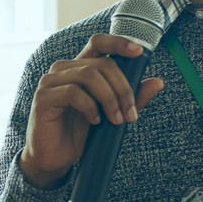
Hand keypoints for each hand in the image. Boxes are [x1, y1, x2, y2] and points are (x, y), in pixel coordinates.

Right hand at [18, 32, 165, 187]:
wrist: (54, 159)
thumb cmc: (79, 133)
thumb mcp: (111, 114)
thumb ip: (131, 98)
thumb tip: (158, 82)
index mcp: (79, 67)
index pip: (99, 42)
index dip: (118, 42)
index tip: (139, 52)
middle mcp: (64, 69)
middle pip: (102, 64)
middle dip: (123, 88)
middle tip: (131, 113)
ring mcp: (51, 81)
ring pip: (90, 75)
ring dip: (110, 99)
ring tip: (116, 120)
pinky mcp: (44, 97)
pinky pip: (74, 92)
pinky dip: (90, 107)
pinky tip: (94, 121)